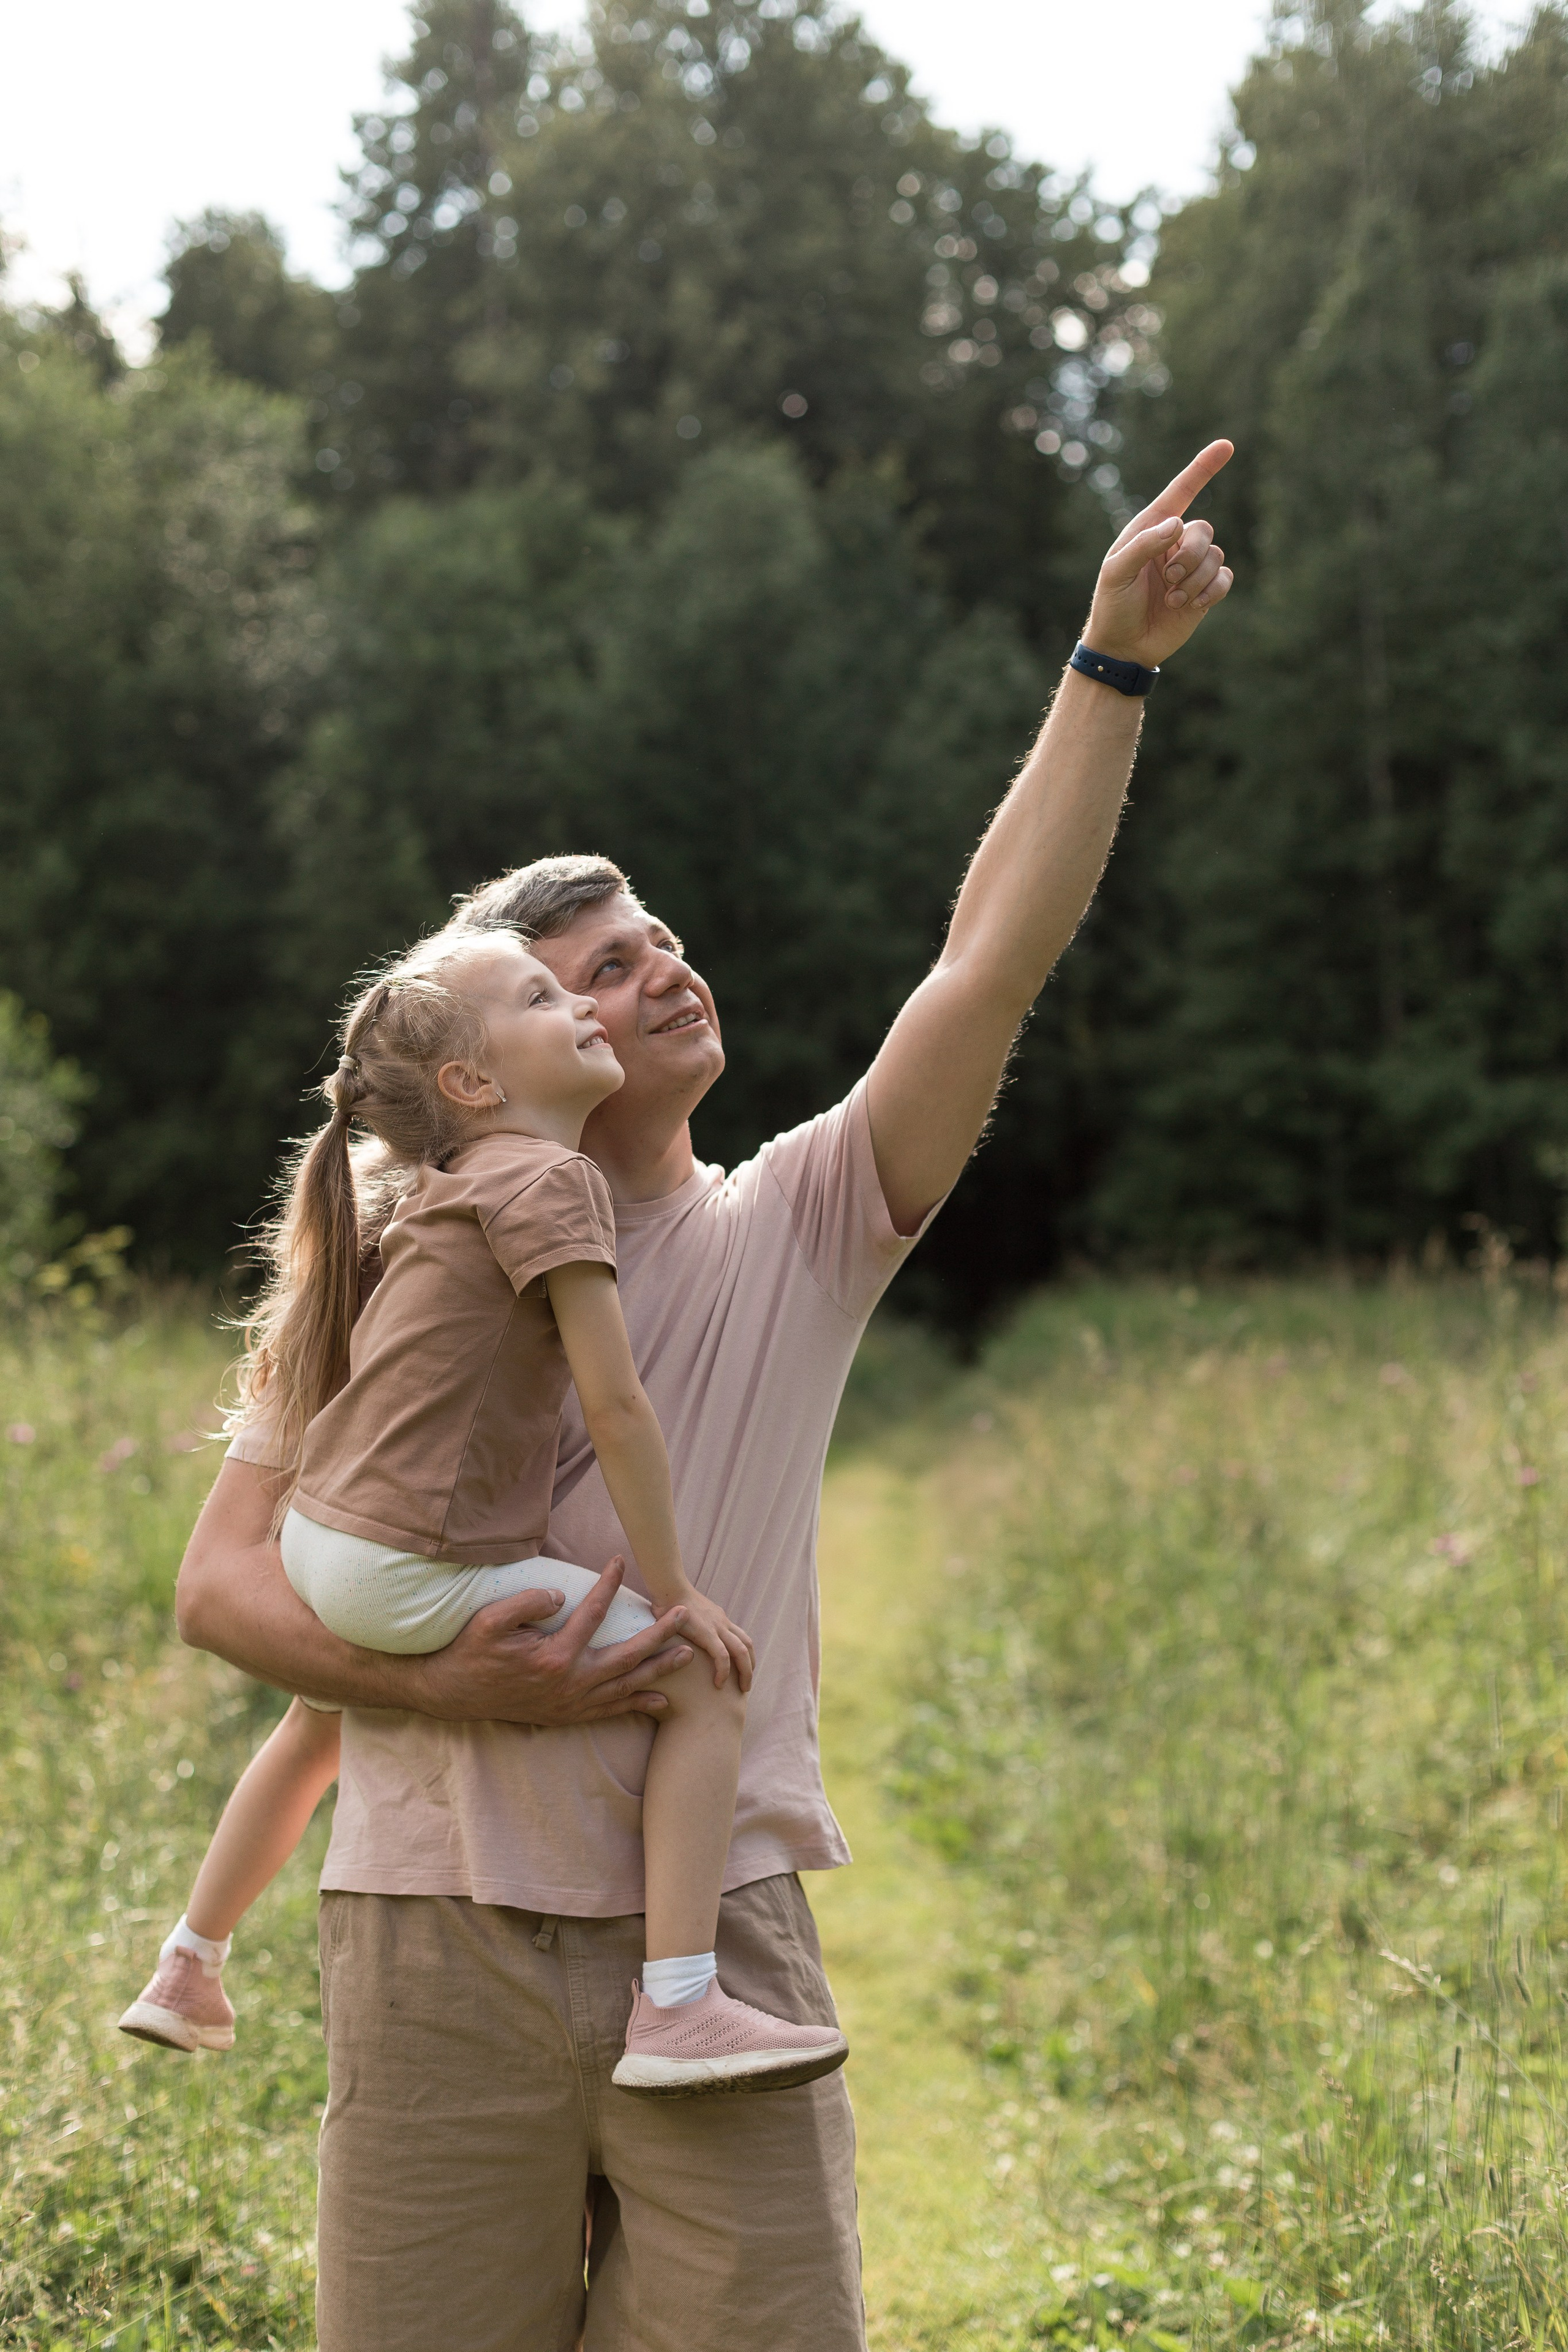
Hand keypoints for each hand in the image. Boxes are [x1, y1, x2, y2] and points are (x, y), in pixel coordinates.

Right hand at [413, 1557, 695, 1725]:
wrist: (453, 1694)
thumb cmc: (470, 1652)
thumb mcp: (490, 1620)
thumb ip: (528, 1603)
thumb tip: (564, 1596)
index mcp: (554, 1657)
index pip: (593, 1614)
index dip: (609, 1584)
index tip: (621, 1560)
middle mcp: (570, 1684)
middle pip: (627, 1657)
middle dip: (660, 1636)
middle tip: (684, 1616)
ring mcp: (571, 1703)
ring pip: (626, 1687)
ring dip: (658, 1671)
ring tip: (687, 1656)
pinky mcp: (567, 1715)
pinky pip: (610, 1711)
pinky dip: (637, 1705)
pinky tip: (660, 1700)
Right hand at [668, 1585, 755, 1691]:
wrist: (667, 1587)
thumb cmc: (670, 1600)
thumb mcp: (688, 1614)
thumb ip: (691, 1625)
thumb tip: (682, 1636)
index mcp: (719, 1618)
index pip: (740, 1637)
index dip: (745, 1655)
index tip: (742, 1670)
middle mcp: (722, 1622)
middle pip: (747, 1645)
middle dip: (750, 1667)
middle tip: (746, 1685)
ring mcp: (717, 1626)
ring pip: (741, 1651)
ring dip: (746, 1672)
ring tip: (742, 1689)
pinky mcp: (707, 1633)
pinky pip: (722, 1656)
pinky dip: (724, 1671)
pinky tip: (719, 1684)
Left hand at [1081, 440, 1234, 670]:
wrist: (1123, 647)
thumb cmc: (1113, 606)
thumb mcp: (1116, 572)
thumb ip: (1143, 545)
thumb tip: (1177, 524)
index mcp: (1151, 530)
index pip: (1181, 492)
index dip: (1203, 468)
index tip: (1226, 446)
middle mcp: (1174, 544)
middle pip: (1203, 530)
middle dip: (1190, 555)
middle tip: (1168, 578)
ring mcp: (1190, 568)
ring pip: (1215, 556)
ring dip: (1195, 579)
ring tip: (1172, 599)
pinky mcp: (1204, 592)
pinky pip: (1224, 578)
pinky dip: (1211, 591)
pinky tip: (1190, 606)